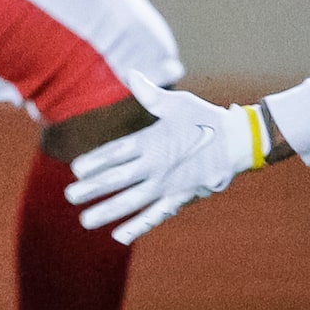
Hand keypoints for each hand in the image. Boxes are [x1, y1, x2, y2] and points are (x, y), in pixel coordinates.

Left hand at [64, 72, 261, 243]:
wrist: (239, 142)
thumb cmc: (205, 119)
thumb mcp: (178, 103)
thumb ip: (150, 94)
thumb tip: (131, 74)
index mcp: (152, 141)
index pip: (116, 153)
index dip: (95, 162)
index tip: (76, 170)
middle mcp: (156, 165)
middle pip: (118, 179)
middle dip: (92, 188)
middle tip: (70, 196)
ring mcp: (167, 185)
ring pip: (131, 202)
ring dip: (107, 211)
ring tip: (86, 220)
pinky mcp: (180, 198)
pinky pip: (155, 215)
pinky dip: (138, 226)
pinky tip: (120, 235)